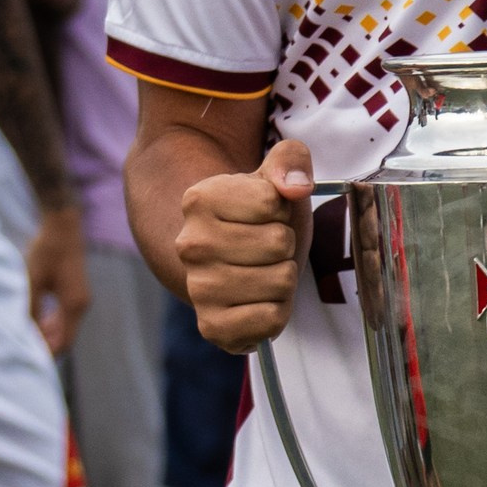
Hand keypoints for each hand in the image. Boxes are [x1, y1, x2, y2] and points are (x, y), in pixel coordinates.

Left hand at [25, 198, 91, 352]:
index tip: (29, 357)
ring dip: (49, 334)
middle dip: (47, 345)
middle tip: (24, 349)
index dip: (48, 353)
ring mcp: (81, 298)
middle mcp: (81, 304)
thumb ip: (30, 308)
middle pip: (66, 337)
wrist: (62, 226)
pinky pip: (66, 315)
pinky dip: (53, 322)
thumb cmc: (46, 251)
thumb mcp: (32, 281)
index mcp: (73, 305)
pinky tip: (38, 320)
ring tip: (28, 335)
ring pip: (66, 327)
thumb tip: (23, 332)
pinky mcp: (77, 290)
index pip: (64, 342)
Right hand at [179, 133, 311, 347]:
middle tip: (264, 249)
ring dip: (283, 279)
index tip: (264, 216)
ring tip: (262, 272)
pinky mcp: (212, 326)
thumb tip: (295, 187)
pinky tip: (258, 300)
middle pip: (280, 243)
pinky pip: (271, 319)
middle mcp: (190, 245)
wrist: (230, 264)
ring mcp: (198, 288)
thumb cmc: (258, 219)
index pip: (273, 201)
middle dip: (284, 246)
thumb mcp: (274, 180)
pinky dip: (276, 312)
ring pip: (281, 281)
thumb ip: (290, 160)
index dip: (281, 209)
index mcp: (199, 200)